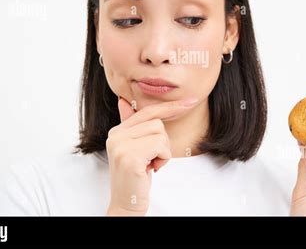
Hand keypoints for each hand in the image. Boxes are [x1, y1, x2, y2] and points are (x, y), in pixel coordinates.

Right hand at [106, 96, 197, 215]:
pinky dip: (163, 158)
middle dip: (164, 142)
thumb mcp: (134, 149)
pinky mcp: (130, 156)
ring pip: (160, 133)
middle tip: (153, 159)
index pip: (148, 111)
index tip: (190, 102)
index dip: (170, 106)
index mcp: (117, 131)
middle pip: (157, 122)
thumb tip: (124, 102)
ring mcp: (121, 145)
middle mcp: (115, 135)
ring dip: (163, 151)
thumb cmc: (135, 178)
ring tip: (151, 164)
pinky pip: (160, 145)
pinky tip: (152, 169)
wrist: (127, 204)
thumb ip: (131, 126)